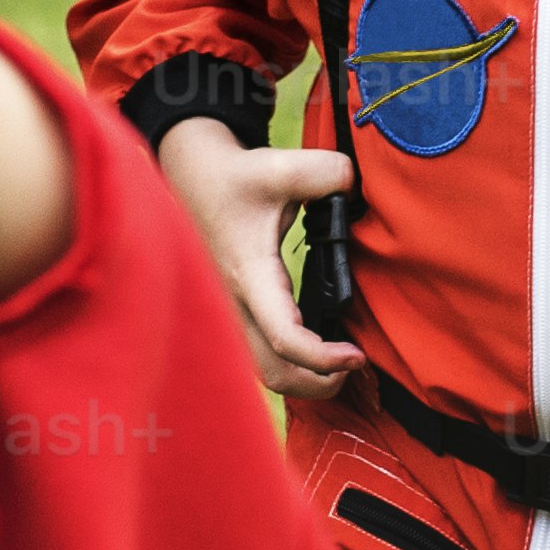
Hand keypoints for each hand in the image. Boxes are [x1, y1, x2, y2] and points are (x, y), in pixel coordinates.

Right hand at [157, 124, 362, 399]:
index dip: (324, 358)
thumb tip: (353, 188)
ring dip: (303, 378)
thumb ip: (327, 173)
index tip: (357, 354)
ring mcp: (230, 311)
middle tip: (354, 364)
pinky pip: (260, 354)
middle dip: (318, 383)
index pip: (286, 339)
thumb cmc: (231, 178)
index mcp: (251, 277)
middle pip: (275, 374)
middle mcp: (236, 304)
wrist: (191, 176)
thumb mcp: (279, 166)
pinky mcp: (233, 310)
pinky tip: (314, 343)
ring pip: (265, 370)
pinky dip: (290, 363)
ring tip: (338, 364)